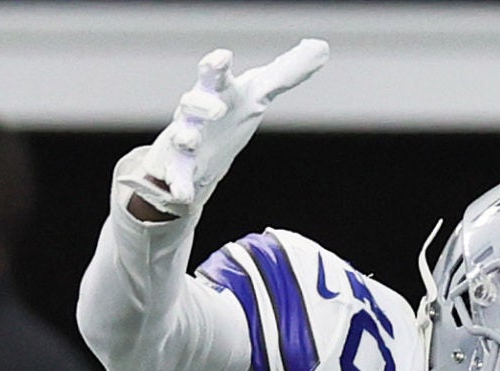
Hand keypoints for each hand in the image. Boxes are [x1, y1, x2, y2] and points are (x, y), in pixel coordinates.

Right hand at [133, 39, 328, 216]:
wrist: (196, 151)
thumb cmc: (227, 113)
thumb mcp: (258, 92)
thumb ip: (288, 71)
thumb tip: (322, 46)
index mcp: (217, 93)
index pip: (216, 74)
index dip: (218, 65)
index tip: (223, 57)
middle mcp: (197, 113)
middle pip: (194, 102)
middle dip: (200, 103)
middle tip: (217, 109)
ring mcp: (186, 140)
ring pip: (182, 137)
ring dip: (186, 138)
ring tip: (190, 141)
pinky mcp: (179, 169)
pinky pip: (177, 179)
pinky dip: (179, 186)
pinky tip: (183, 195)